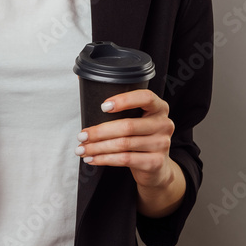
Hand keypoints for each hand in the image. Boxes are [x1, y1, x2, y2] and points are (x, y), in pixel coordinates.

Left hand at [74, 89, 185, 216]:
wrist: (157, 167)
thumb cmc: (139, 137)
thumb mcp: (136, 119)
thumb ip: (118, 105)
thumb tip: (82, 79)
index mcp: (159, 107)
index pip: (145, 98)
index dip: (124, 100)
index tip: (103, 106)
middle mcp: (164, 124)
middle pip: (128, 125)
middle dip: (99, 132)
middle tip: (81, 136)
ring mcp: (162, 144)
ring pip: (123, 144)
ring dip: (98, 147)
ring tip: (82, 149)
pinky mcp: (155, 162)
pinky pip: (125, 159)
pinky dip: (104, 159)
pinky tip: (92, 159)